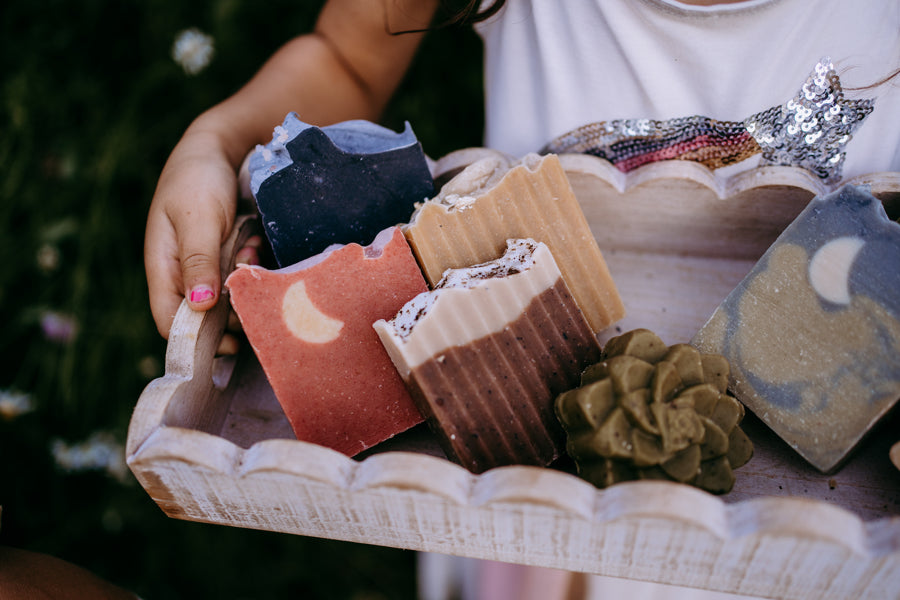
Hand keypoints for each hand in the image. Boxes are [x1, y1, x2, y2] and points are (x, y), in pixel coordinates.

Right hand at [145, 126, 257, 347]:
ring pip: (228, 297)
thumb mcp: (198, 218)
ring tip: (252, 252)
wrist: (217, 148)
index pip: (171, 322)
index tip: (233, 342)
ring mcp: (205, 265)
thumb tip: (200, 307)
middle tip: (251, 289)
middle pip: (205, 317)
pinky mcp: (225, 255)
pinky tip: (256, 243)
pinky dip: (252, 264)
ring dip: (244, 283)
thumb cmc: (197, 179)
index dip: (199, 339)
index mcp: (163, 268)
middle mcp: (183, 273)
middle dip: (232, 308)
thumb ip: (199, 260)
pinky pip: (241, 275)